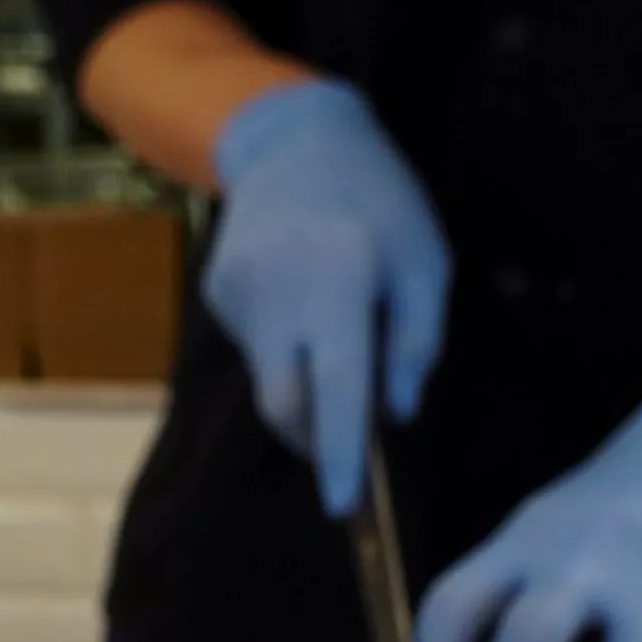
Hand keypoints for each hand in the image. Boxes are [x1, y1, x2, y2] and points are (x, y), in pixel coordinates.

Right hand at [204, 79, 448, 516]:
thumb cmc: (379, 200)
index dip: (340, 450)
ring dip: (306, 377)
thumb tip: (395, 413)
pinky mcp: (217, 294)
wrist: (293, 139)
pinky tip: (300, 294)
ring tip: (332, 319)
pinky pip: (256, 348)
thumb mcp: (425, 260)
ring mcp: (236, 293)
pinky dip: (285, 345)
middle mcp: (276, 290)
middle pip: (286, 404)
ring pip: (270, 378)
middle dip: (318, 434)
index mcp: (337, 278)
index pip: (336, 385)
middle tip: (354, 424)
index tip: (343, 503)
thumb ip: (416, 338)